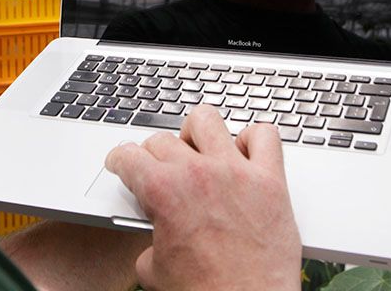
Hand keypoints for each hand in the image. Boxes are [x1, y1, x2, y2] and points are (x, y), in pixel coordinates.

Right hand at [105, 105, 301, 290]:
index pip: (128, 156)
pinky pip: (265, 136)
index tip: (123, 163)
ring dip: (197, 133)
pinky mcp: (270, 181)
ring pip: (208, 120)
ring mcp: (236, 172)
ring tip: (198, 150)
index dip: (120, 161)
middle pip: (163, 139)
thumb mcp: (155, 270)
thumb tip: (157, 237)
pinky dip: (254, 140)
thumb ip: (150, 240)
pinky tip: (245, 154)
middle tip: (159, 172)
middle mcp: (198, 173)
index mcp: (164, 192)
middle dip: (154, 155)